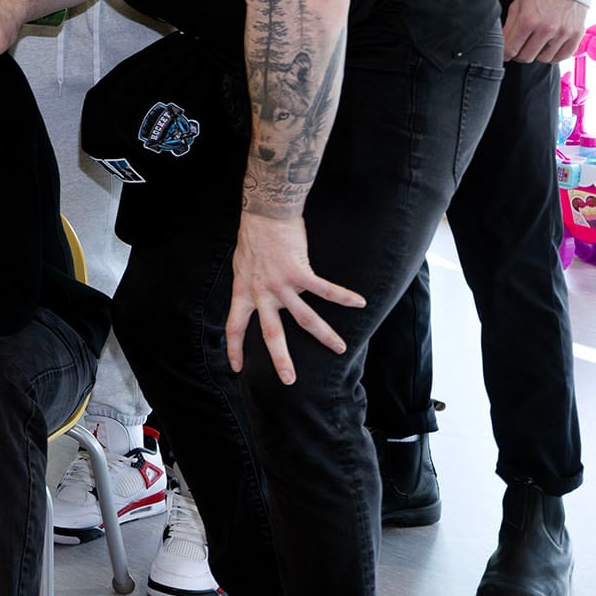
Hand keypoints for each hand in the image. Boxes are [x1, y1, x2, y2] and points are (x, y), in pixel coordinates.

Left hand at [224, 211, 365, 383]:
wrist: (264, 214)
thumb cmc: (254, 236)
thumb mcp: (242, 265)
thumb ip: (250, 283)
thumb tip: (259, 295)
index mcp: (243, 292)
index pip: (234, 327)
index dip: (234, 348)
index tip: (236, 366)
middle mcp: (261, 294)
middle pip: (272, 334)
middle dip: (281, 359)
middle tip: (289, 381)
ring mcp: (281, 285)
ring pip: (305, 318)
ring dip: (324, 335)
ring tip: (340, 349)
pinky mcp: (299, 272)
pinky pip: (325, 289)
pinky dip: (343, 297)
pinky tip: (360, 304)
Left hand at [502, 0, 586, 64]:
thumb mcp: (517, 5)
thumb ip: (509, 26)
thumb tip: (503, 44)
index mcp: (528, 20)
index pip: (511, 49)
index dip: (506, 54)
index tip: (506, 54)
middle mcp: (546, 28)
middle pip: (526, 57)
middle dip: (520, 55)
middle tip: (521, 49)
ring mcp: (563, 32)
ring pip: (544, 59)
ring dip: (538, 55)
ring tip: (536, 46)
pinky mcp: (576, 34)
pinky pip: (563, 56)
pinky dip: (555, 56)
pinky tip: (550, 48)